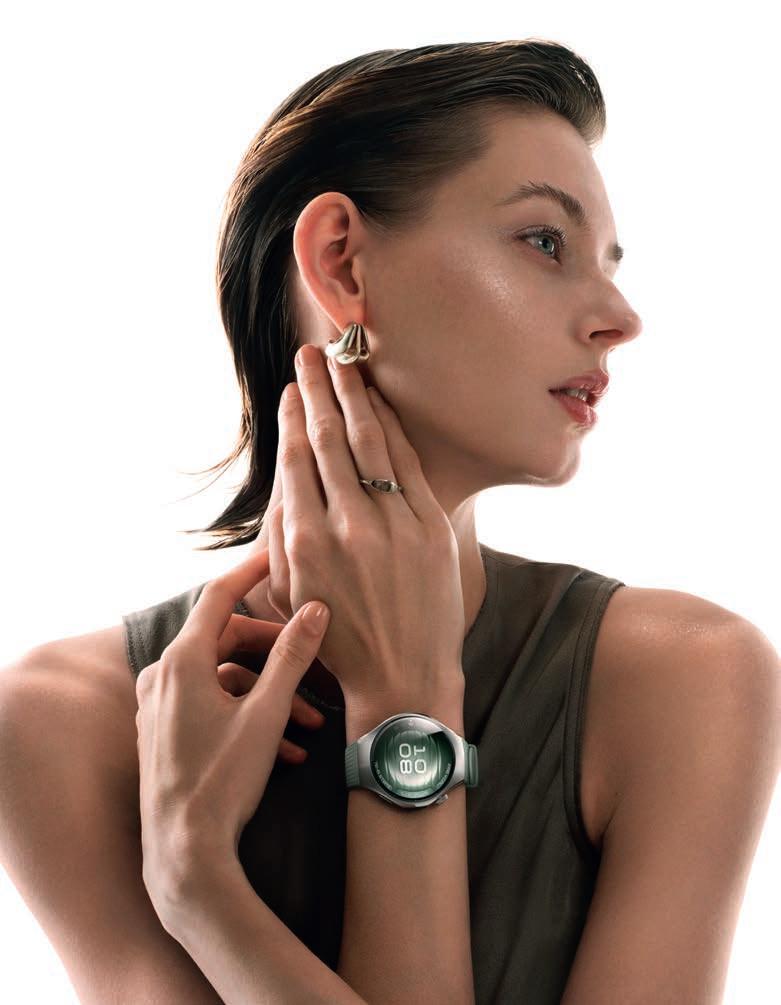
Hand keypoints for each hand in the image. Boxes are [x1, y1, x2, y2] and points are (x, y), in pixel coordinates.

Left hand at [134, 547, 330, 919]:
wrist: (183, 852)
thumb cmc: (223, 781)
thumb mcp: (266, 714)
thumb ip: (292, 657)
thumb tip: (315, 609)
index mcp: (182, 662)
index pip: (217, 597)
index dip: (248, 572)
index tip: (274, 556)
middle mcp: (163, 678)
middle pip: (225, 641)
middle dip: (275, 651)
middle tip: (312, 655)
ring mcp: (160, 708)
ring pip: (224, 680)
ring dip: (269, 694)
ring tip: (313, 722)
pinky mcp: (165, 734)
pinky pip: (211, 708)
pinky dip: (248, 716)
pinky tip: (288, 748)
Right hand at [265, 343, 465, 708]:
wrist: (405, 677)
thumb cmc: (338, 639)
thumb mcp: (289, 594)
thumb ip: (279, 534)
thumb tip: (285, 479)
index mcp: (307, 541)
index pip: (296, 460)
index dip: (291, 418)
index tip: (288, 391)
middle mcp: (350, 523)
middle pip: (330, 438)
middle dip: (317, 389)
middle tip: (311, 354)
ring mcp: (395, 522)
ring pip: (370, 441)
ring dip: (356, 396)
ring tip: (344, 363)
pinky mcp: (432, 526)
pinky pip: (408, 463)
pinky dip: (393, 427)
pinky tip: (381, 403)